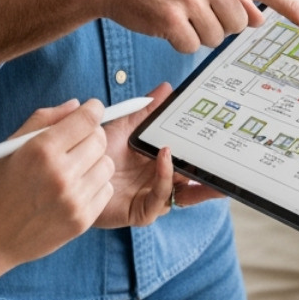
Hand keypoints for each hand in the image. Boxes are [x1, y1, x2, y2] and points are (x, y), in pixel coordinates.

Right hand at [0, 100, 113, 272]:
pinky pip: (106, 191)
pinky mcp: (81, 221)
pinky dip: (95, 186)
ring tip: (74, 168)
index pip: (86, 119)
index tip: (92, 110)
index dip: (93, 109)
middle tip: (79, 141)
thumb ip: (44, 120)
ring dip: (94, 161)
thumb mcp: (9, 147)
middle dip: (92, 134)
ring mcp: (73, 200)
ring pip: (107, 164)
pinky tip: (74, 189)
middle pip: (100, 139)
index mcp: (40, 150)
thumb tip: (77, 105)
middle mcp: (60, 174)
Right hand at [92, 0, 298, 52]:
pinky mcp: (170, 17)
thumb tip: (260, 18)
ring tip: (177, 14)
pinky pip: (191, 46)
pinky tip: (165, 25)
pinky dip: (180, 42)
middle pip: (239, 22)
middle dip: (221, 25)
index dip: (289, 5)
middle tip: (195, 12)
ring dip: (198, 34)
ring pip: (216, 38)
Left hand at [95, 83, 224, 227]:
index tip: (222, 140)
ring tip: (202, 163)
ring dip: (194, 180)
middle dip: (213, 176)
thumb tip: (167, 87)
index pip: (190, 162)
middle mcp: (160, 183)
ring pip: (183, 195)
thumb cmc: (96, 154)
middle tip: (229, 162)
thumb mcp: (125, 127)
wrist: (70, 173)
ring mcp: (152, 198)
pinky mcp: (140, 212)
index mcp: (161, 165)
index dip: (206, 155)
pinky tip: (165, 158)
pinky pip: (160, 199)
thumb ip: (146, 111)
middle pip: (194, 183)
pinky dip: (165, 178)